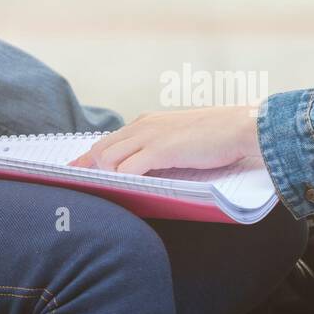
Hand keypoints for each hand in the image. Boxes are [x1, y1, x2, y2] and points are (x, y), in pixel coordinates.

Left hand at [70, 106, 261, 174]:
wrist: (241, 126)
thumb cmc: (218, 135)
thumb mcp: (181, 137)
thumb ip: (161, 147)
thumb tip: (147, 166)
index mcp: (147, 122)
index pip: (108, 140)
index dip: (87, 158)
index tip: (72, 170)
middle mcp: (143, 126)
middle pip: (100, 149)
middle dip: (87, 170)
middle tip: (77, 187)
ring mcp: (150, 137)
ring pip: (108, 159)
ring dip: (105, 177)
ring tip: (104, 191)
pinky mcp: (161, 150)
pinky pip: (128, 168)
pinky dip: (121, 180)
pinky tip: (121, 190)